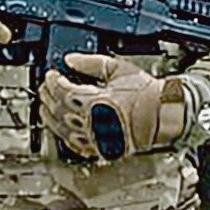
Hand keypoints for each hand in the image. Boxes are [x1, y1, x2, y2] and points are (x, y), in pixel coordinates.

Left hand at [38, 54, 186, 161]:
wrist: (164, 115)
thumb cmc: (146, 94)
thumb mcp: (119, 69)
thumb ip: (92, 63)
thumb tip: (72, 60)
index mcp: (94, 100)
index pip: (61, 91)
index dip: (53, 81)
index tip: (51, 75)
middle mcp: (90, 121)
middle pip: (58, 110)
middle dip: (48, 97)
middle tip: (46, 88)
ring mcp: (94, 137)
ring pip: (61, 130)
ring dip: (50, 118)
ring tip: (46, 108)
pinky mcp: (100, 148)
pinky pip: (74, 144)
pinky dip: (63, 135)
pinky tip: (62, 129)